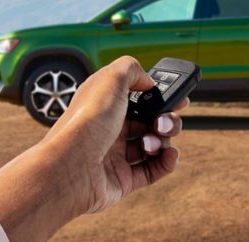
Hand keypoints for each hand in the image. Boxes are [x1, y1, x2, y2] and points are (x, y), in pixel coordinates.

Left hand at [0, 56, 187, 241]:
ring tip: (153, 141)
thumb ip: (132, 69)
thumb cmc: (86, 122)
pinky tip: (169, 155)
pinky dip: (166, 162)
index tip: (177, 98)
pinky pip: (153, 170)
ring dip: (163, 140)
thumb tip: (148, 81)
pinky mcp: (123, 179)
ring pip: (153, 145)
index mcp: (106, 104)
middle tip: (163, 121)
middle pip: (149, 122)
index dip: (158, 97)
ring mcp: (116, 154)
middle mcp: (110, 128)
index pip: (137, 97)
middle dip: (165, 120)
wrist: (71, 167)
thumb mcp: (110, 79)